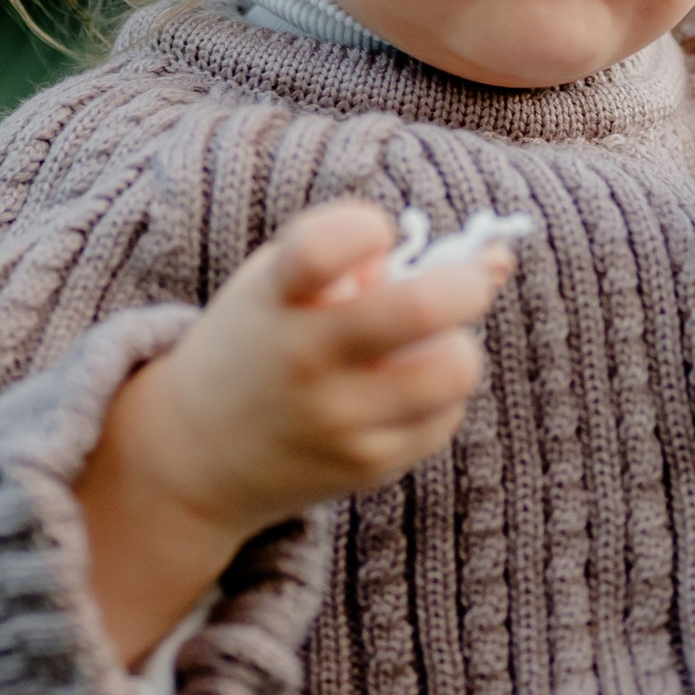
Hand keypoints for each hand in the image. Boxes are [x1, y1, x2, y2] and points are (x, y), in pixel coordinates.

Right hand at [78, 202, 515, 666]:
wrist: (193, 454)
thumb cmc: (259, 342)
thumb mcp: (284, 283)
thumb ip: (369, 256)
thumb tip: (500, 256)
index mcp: (275, 297)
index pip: (324, 246)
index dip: (367, 228)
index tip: (377, 233)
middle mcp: (304, 359)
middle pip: (422, 307)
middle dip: (465, 284)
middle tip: (463, 285)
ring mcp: (338, 420)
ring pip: (456, 368)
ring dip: (455, 347)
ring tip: (427, 348)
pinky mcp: (367, 467)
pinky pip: (445, 419)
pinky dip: (436, 398)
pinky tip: (397, 396)